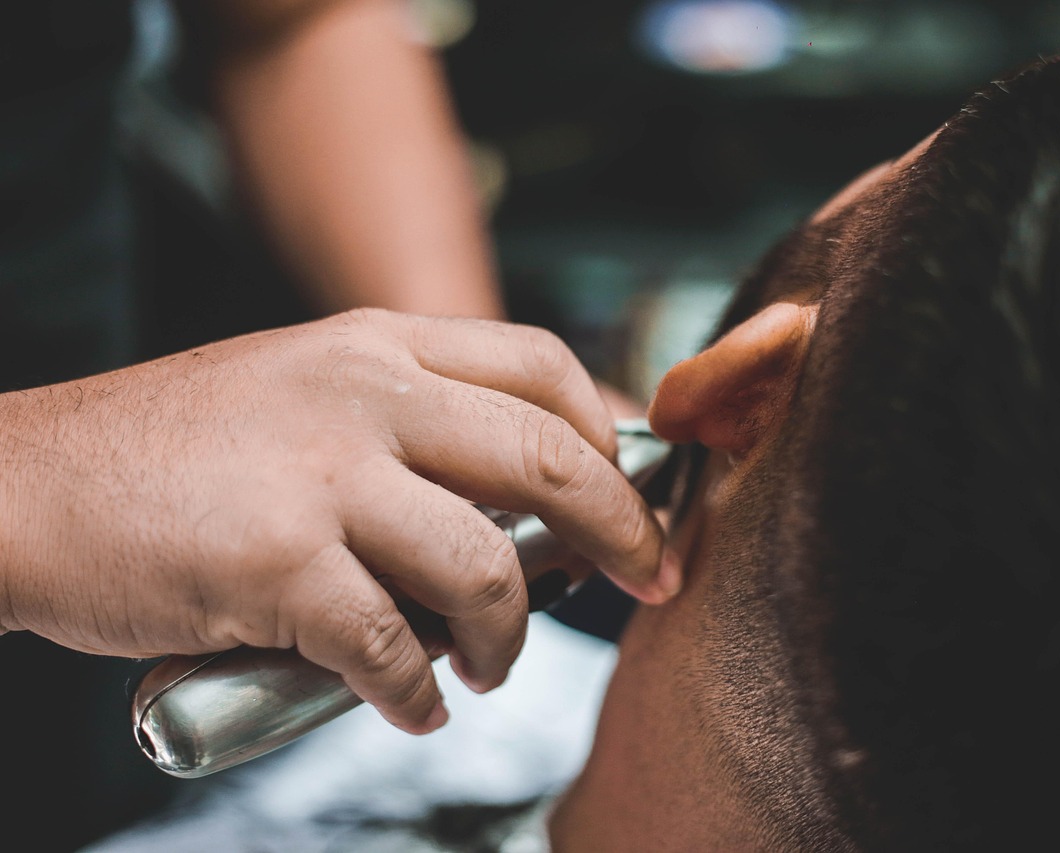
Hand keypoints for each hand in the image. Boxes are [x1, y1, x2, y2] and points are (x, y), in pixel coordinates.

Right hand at [0, 309, 671, 732]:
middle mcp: (361, 393)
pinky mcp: (275, 564)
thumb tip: (519, 501)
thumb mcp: (300, 390)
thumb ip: (405, 423)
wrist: (21, 483)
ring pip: (484, 568)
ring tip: (486, 668)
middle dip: (623, 530)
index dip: (610, 430)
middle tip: (646, 580)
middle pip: (549, 458)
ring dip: (507, 638)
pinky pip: (390, 649)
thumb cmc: (168, 453)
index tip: (637, 488)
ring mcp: (320, 475)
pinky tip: (410, 709)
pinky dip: (413, 696)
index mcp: (375, 344)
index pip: (541, 364)